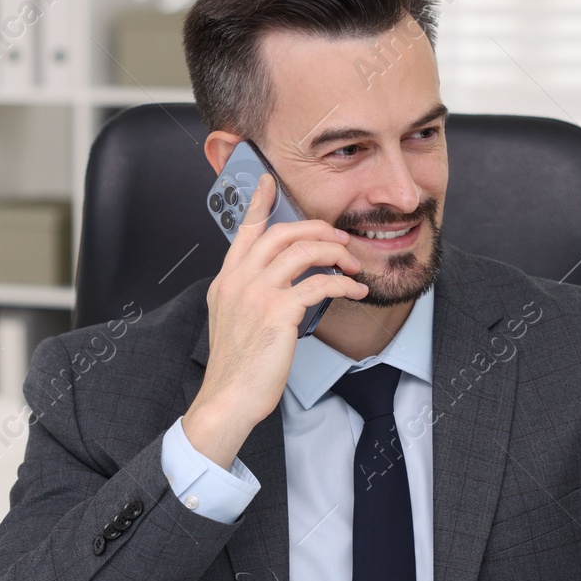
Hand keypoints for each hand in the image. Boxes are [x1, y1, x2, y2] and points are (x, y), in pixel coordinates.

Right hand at [183, 174, 368, 467]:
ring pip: (302, 251)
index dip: (258, 203)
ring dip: (335, 252)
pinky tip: (355, 289)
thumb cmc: (237, 367)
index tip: (268, 182)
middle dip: (317, 229)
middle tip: (340, 238)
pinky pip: (319, 283)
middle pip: (281, 233)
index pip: (244, 231)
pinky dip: (343, 282)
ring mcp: (256, 294)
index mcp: (226, 280)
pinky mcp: (278, 312)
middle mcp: (238, 280)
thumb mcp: (232, 321)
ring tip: (353, 264)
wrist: (228, 398)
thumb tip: (281, 284)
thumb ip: (249, 296)